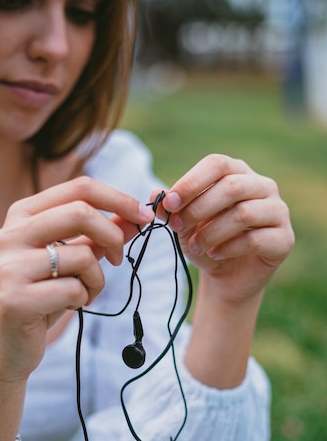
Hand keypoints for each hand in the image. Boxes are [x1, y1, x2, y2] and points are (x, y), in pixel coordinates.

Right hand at [0, 177, 153, 380]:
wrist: (7, 343)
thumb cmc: (43, 295)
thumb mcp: (72, 260)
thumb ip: (98, 236)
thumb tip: (136, 217)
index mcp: (22, 215)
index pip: (79, 188)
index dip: (118, 199)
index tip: (144, 216)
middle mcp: (10, 234)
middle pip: (81, 212)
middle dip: (113, 236)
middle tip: (118, 259)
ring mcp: (9, 266)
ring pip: (81, 256)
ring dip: (97, 279)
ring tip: (84, 293)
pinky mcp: (15, 298)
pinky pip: (74, 289)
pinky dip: (84, 299)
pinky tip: (68, 307)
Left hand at [153, 154, 293, 304]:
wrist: (225, 275)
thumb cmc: (205, 240)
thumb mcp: (183, 224)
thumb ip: (171, 208)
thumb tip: (156, 193)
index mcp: (238, 172)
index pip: (217, 164)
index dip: (192, 182)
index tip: (170, 203)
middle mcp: (263, 186)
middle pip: (232, 186)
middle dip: (198, 209)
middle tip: (177, 227)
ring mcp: (278, 211)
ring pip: (244, 213)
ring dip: (212, 232)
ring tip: (195, 246)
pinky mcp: (284, 239)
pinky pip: (255, 239)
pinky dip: (228, 249)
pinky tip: (214, 255)